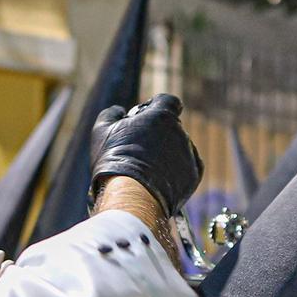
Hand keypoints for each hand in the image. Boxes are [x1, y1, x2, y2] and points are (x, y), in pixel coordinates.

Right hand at [88, 94, 202, 218]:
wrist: (131, 195)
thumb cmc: (114, 160)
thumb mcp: (102, 131)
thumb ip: (112, 114)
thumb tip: (119, 111)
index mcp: (162, 116)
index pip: (168, 101)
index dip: (156, 107)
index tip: (145, 118)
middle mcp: (180, 132)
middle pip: (172, 127)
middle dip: (158, 134)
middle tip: (138, 149)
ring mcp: (189, 154)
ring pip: (180, 147)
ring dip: (167, 154)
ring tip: (146, 170)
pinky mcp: (194, 176)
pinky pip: (187, 167)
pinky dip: (175, 171)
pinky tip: (158, 180)